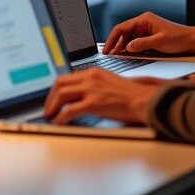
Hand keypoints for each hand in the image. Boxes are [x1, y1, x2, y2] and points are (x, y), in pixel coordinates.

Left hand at [43, 68, 164, 124]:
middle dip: (50, 97)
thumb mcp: (110, 83)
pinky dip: (61, 116)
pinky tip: (60, 122)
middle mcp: (90, 77)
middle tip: (48, 108)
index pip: (67, 77)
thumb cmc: (132, 95)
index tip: (53, 97)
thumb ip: (95, 85)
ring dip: (52, 106)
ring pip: (62, 94)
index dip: (56, 89)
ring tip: (51, 115)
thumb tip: (82, 95)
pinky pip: (70, 110)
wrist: (145, 100)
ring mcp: (92, 89)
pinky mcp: (94, 103)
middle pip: (60, 83)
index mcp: (93, 72)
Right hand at [103, 12, 194, 55]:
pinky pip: (135, 42)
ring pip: (128, 38)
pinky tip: (127, 55)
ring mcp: (145, 30)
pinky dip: (130, 48)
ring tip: (116, 56)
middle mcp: (142, 23)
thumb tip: (127, 47)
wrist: (192, 41)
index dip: (112, 38)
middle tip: (108, 54)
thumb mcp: (160, 42)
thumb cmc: (178, 38)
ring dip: (122, 46)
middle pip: (123, 33)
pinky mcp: (148, 37)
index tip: (107, 49)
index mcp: (143, 20)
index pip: (122, 27)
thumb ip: (142, 44)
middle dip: (115, 43)